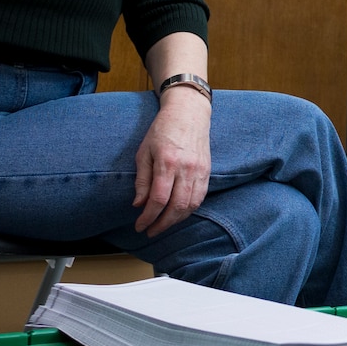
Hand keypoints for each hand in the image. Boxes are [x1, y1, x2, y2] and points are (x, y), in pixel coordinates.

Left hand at [133, 90, 212, 235]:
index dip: (148, 217)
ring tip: (162, 225)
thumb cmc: (162, 130)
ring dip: (176, 220)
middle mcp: (186, 168)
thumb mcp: (144, 152)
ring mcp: (200, 171)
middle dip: (162, 223)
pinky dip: (189, 210)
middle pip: (176, 206)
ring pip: (190, 205)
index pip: (158, 199)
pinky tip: (178, 214)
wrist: (189, 114)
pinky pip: (200, 197)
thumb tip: (139, 204)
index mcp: (167, 162)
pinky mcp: (208, 172)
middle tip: (150, 231)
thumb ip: (142, 179)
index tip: (139, 225)